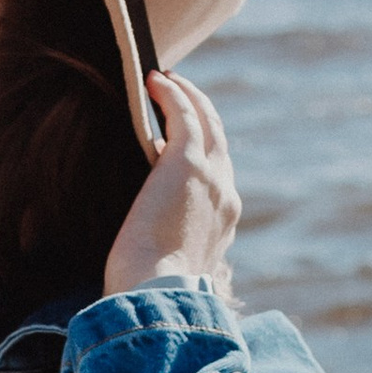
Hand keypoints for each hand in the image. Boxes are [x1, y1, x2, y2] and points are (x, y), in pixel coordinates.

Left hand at [103, 72, 240, 296]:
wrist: (155, 292)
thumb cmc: (149, 290)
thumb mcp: (167, 265)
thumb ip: (167, 244)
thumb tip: (145, 236)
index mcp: (223, 222)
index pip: (218, 174)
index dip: (203, 149)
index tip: (179, 134)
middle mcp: (226, 196)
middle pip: (219, 141)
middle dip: (202, 114)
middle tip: (179, 94)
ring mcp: (211, 178)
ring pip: (207, 123)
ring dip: (189, 97)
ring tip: (167, 80)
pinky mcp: (188, 165)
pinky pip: (185, 115)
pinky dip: (173, 95)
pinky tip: (155, 82)